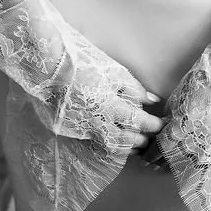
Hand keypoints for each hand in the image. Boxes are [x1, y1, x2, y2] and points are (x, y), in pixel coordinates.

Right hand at [58, 24, 165, 153]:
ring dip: (127, 147)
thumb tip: (152, 100)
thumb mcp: (113, 71)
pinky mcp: (71, 131)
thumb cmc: (83, 64)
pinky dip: (109, 145)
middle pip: (126, 139)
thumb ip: (134, 88)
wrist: (48, 67)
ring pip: (110, 146)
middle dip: (142, 139)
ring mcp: (82, 129)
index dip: (153, 125)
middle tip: (153, 137)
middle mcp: (97, 123)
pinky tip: (115, 143)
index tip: (161, 124)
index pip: (138, 122)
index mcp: (109, 106)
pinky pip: (95, 144)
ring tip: (137, 145)